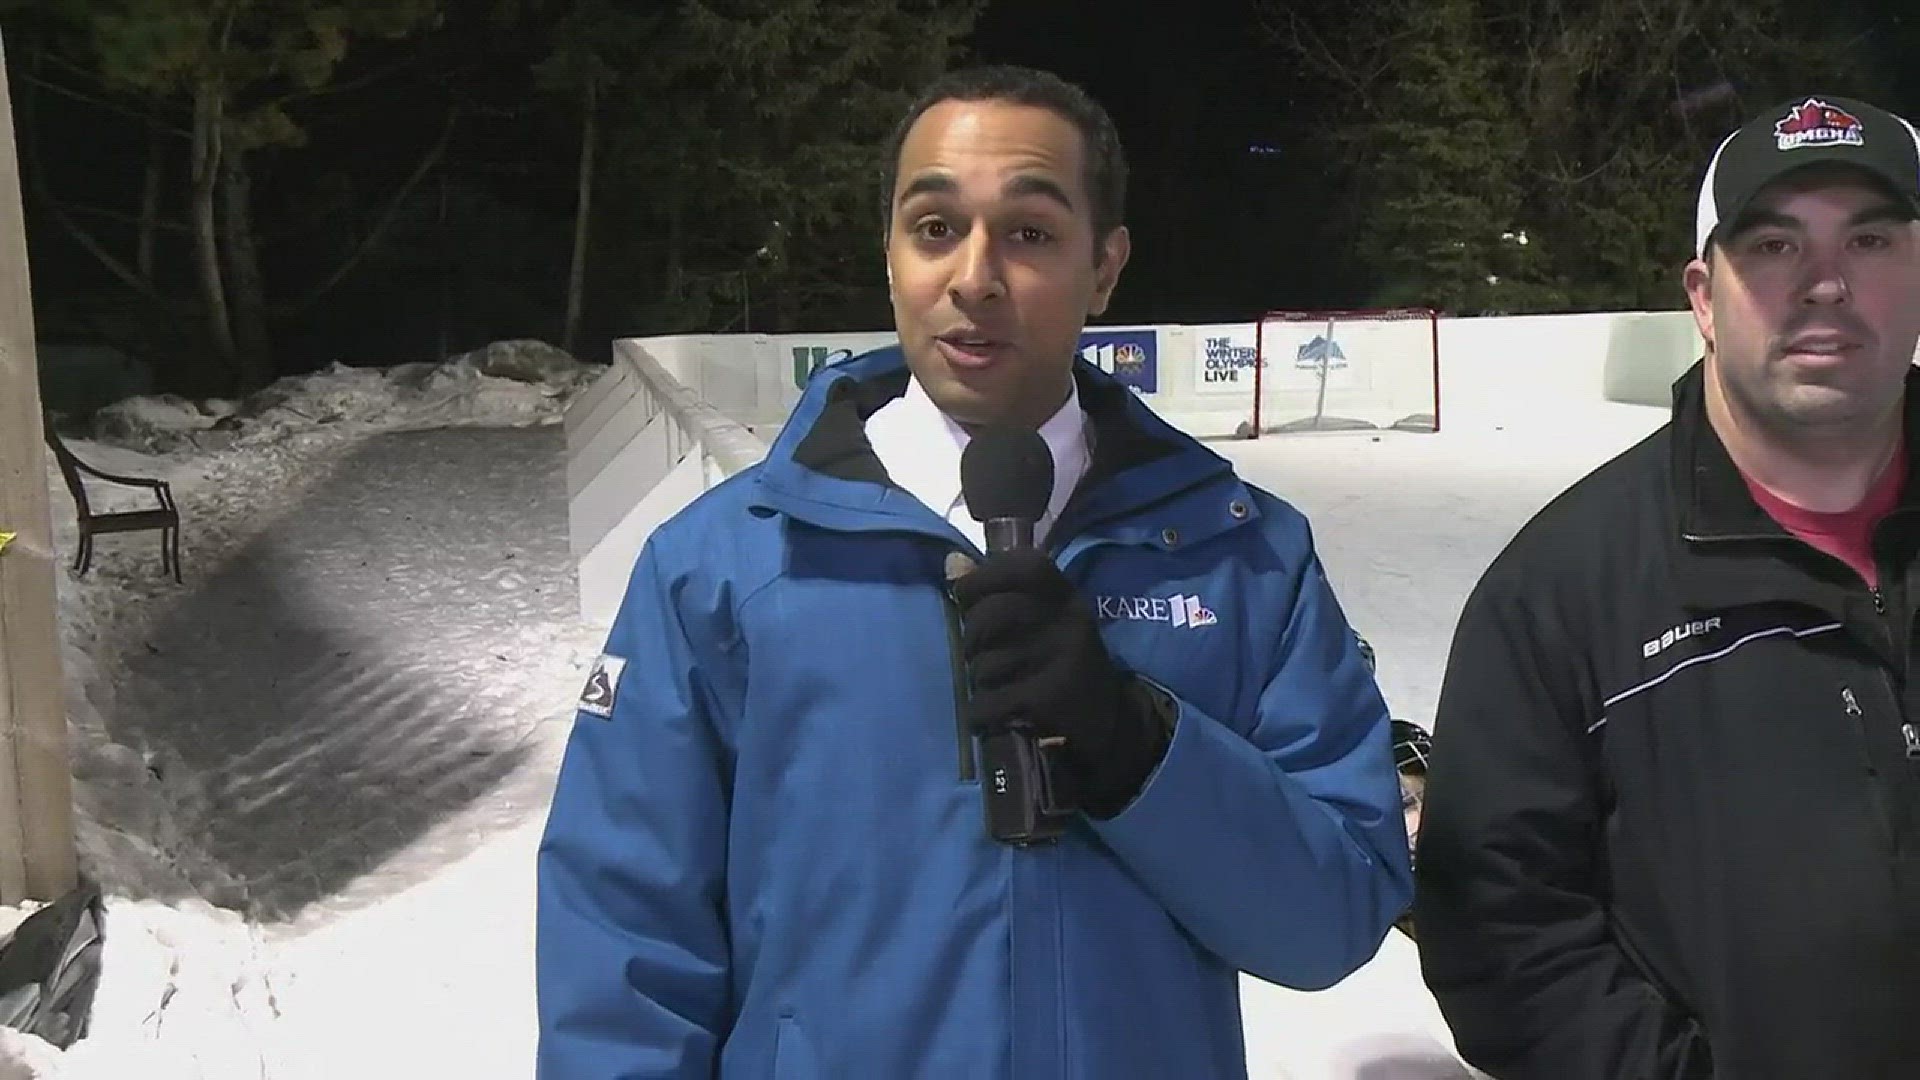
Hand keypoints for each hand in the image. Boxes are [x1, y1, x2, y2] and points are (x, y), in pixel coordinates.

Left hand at [949, 550, 1170, 816]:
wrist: (1111, 720)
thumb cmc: (1061, 660)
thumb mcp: (1044, 617)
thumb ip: (999, 590)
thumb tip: (952, 565)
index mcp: (1065, 595)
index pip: (1018, 566)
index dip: (980, 580)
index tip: (968, 598)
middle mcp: (1067, 620)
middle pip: (988, 617)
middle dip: (972, 640)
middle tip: (979, 654)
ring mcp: (1061, 659)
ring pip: (983, 666)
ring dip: (978, 682)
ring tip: (998, 687)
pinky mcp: (1050, 699)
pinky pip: (987, 704)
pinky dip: (981, 714)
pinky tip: (994, 715)